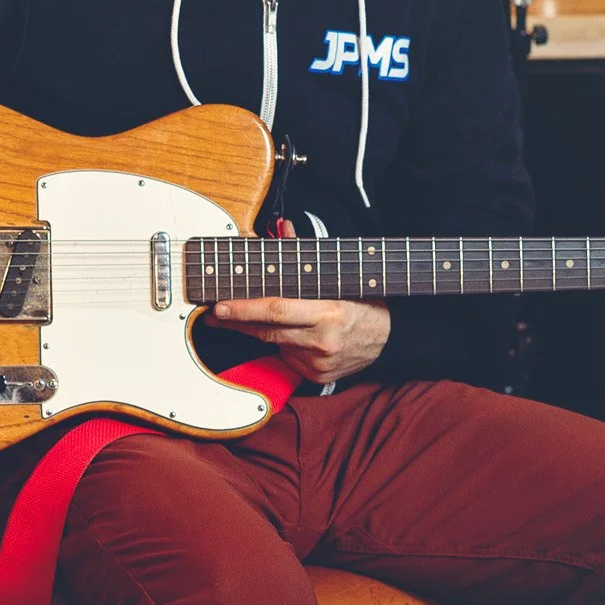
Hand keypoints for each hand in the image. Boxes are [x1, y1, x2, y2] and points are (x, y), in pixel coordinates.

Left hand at [210, 219, 390, 384]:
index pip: (276, 309)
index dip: (244, 309)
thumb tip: (282, 228)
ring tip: (246, 318)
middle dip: (238, 321)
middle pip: (267, 330)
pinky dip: (282, 346)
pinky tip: (289, 336)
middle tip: (216, 312)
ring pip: (274, 345)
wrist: (389, 338)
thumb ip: (304, 253)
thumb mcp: (336, 275)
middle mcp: (322, 340)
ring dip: (257, 331)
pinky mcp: (316, 376)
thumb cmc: (360, 302)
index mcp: (328, 312)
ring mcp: (319, 362)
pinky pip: (287, 359)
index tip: (220, 306)